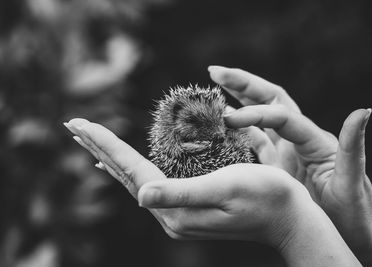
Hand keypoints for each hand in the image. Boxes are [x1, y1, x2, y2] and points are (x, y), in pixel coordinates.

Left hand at [64, 119, 359, 266]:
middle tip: (73, 126)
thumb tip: (140, 194)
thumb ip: (181, 193)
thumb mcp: (225, 188)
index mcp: (176, 210)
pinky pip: (152, 183)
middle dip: (100, 148)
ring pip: (136, 179)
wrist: (289, 218)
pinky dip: (133, 168)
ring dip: (113, 158)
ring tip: (92, 142)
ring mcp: (179, 213)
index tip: (79, 123)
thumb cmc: (266, 197)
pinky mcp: (189, 208)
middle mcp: (171, 214)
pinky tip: (127, 165)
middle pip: (126, 175)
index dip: (105, 144)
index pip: (131, 170)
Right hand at [208, 65, 371, 265]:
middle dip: (243, 84)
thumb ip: (352, 147)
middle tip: (215, 71)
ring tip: (214, 87)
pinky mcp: (277, 165)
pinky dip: (238, 130)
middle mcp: (299, 139)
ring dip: (237, 100)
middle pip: (269, 99)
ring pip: (258, 117)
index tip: (228, 119)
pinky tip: (222, 124)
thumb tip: (362, 110)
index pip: (281, 115)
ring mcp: (286, 151)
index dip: (255, 113)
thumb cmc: (353, 212)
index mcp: (314, 140)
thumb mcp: (351, 181)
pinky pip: (254, 141)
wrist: (350, 232)